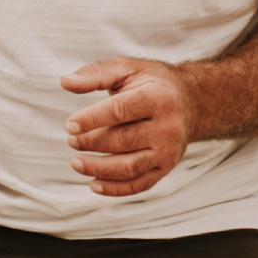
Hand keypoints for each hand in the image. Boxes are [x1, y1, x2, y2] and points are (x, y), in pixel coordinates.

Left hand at [61, 58, 197, 196]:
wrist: (191, 101)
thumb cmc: (153, 83)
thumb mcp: (127, 68)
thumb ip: (96, 74)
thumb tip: (65, 82)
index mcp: (158, 97)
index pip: (120, 111)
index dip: (92, 119)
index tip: (69, 125)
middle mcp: (167, 126)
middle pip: (123, 141)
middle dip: (92, 143)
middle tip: (72, 141)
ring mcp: (168, 150)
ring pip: (130, 167)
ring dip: (98, 169)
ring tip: (76, 162)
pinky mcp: (166, 167)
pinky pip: (139, 184)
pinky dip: (115, 189)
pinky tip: (94, 184)